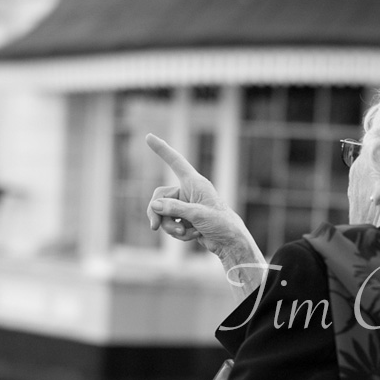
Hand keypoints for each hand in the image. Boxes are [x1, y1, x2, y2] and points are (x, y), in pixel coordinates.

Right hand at [145, 133, 246, 255]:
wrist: (230, 243)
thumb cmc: (221, 224)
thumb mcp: (198, 215)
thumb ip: (175, 209)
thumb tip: (154, 205)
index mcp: (195, 183)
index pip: (176, 162)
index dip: (162, 150)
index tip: (149, 136)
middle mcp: (189, 191)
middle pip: (160, 196)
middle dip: (156, 212)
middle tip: (154, 227)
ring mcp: (186, 206)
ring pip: (163, 213)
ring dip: (170, 226)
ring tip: (184, 233)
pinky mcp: (185, 219)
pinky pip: (170, 224)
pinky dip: (179, 233)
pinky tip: (194, 235)